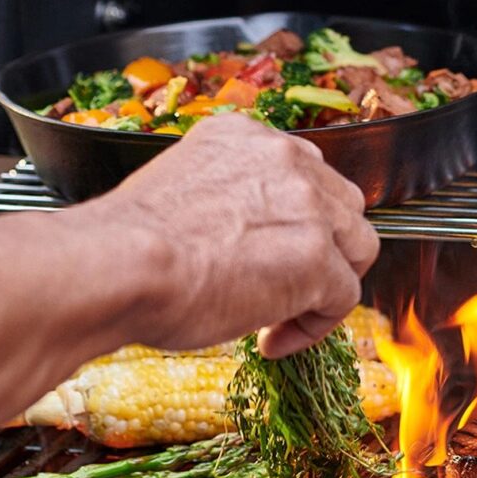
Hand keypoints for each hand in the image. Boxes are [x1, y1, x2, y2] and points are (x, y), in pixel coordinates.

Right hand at [87, 113, 379, 356]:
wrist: (120, 265)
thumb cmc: (127, 245)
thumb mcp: (180, 191)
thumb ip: (224, 201)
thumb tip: (236, 240)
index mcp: (246, 137)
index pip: (303, 175)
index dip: (297, 223)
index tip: (271, 255)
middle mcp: (284, 159)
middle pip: (342, 206)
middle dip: (325, 249)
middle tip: (287, 287)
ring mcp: (308, 207)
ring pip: (356, 248)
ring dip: (328, 286)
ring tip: (283, 316)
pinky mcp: (318, 258)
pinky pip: (343, 297)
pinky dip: (315, 325)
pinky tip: (271, 340)